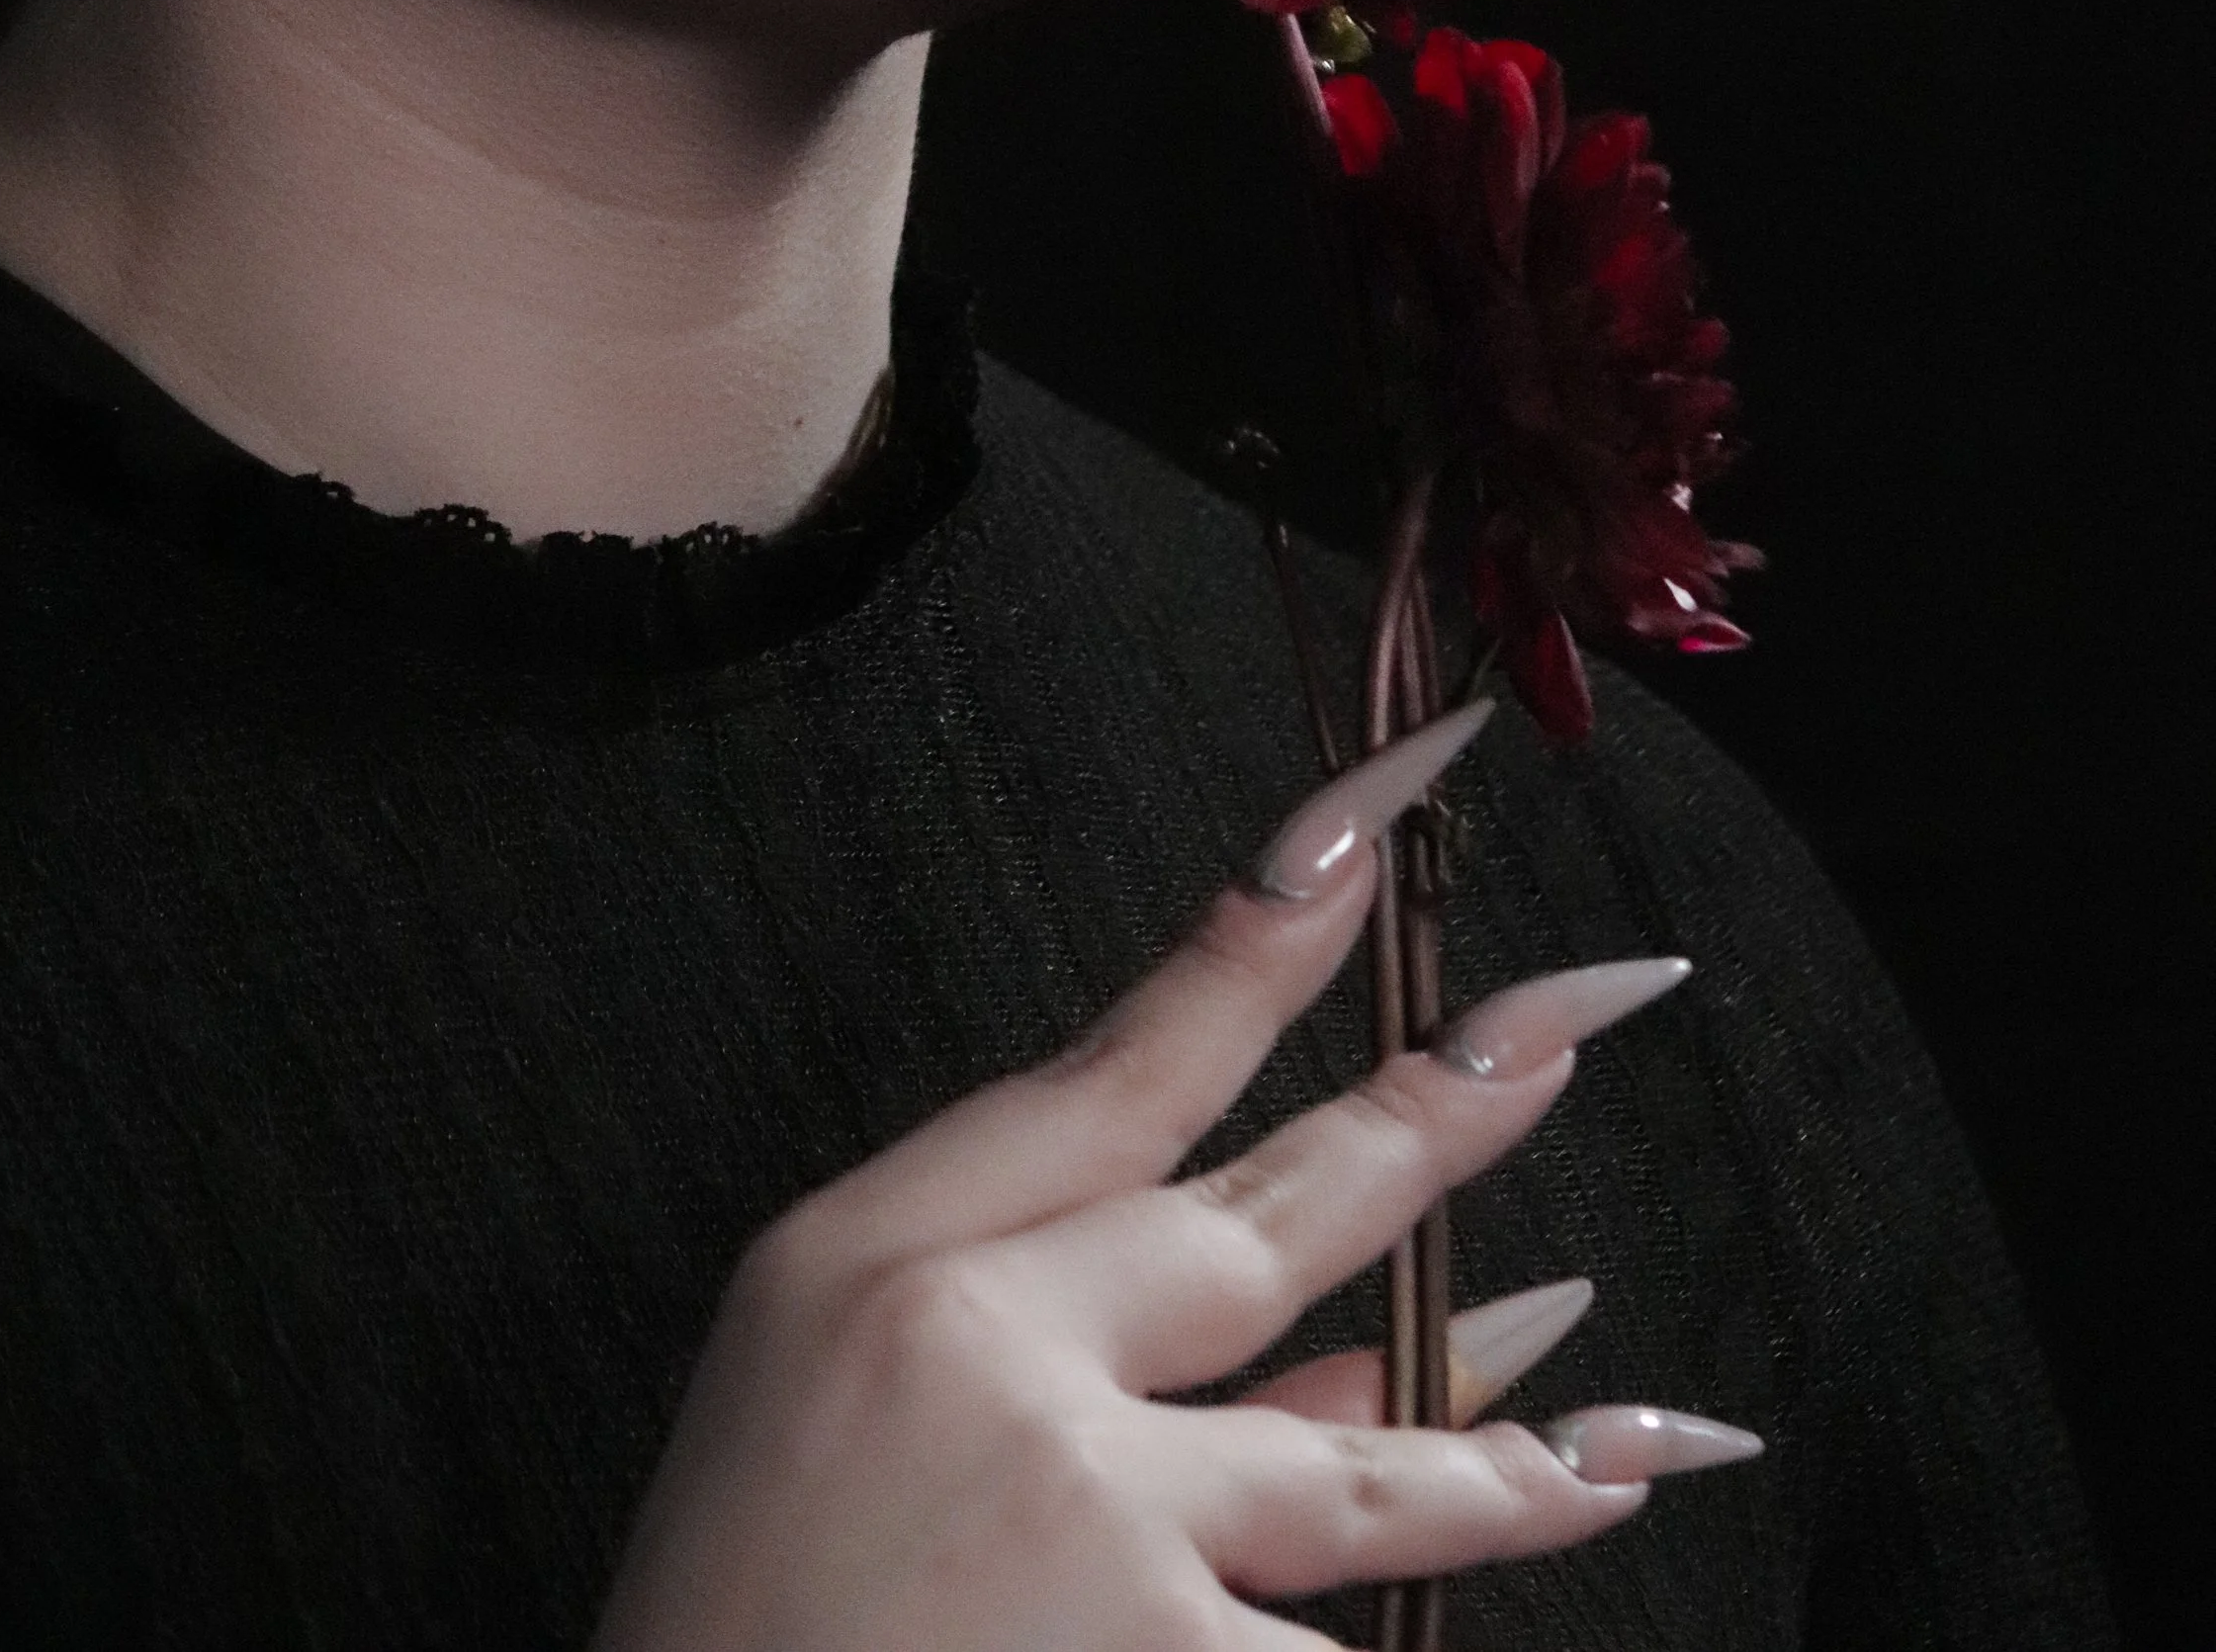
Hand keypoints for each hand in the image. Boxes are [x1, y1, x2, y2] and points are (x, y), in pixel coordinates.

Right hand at [593, 705, 1758, 1651]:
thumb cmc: (740, 1610)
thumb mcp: (820, 1390)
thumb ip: (1042, 1320)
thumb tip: (1317, 1309)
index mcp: (885, 1262)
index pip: (1117, 1065)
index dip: (1258, 942)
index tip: (1370, 822)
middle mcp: (1001, 1361)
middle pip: (1274, 1217)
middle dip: (1441, 1115)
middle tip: (1575, 1014)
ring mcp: (1098, 1527)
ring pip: (1361, 1470)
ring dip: (1511, 1446)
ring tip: (1651, 1435)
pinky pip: (1316, 1648)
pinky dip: (1385, 1629)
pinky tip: (1523, 1565)